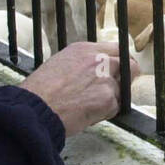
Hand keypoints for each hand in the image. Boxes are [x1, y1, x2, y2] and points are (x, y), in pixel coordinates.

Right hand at [19, 41, 138, 134]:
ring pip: (122, 91)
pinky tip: (85, 114)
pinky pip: (115, 108)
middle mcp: (99, 60)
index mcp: (86, 49)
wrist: (34, 108)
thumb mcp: (60, 63)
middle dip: (125, 80)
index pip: (118, 50)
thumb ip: (83, 63)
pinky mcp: (108, 99)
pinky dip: (104, 114)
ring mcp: (106, 79)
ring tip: (87, 106)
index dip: (120, 63)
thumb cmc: (40, 90)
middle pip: (130, 67)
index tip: (119, 72)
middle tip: (111, 92)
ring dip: (110, 100)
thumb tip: (96, 71)